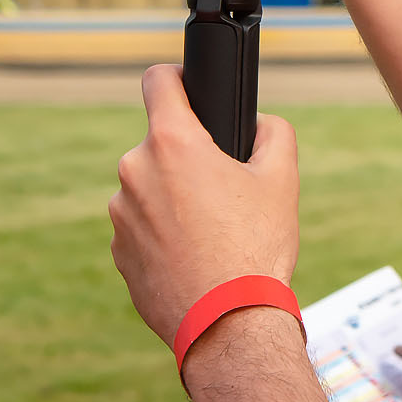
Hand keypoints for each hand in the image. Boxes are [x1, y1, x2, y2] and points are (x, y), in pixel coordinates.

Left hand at [109, 66, 301, 349]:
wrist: (228, 324)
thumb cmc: (255, 246)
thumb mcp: (283, 177)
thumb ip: (273, 132)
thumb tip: (260, 125)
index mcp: (172, 142)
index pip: (157, 81)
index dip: (176, 77)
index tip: (189, 88)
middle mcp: (135, 172)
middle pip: (161, 144)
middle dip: (188, 157)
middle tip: (225, 187)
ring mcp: (121, 216)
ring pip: (151, 189)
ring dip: (175, 198)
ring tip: (213, 231)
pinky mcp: (118, 254)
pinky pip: (142, 228)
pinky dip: (164, 234)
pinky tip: (196, 257)